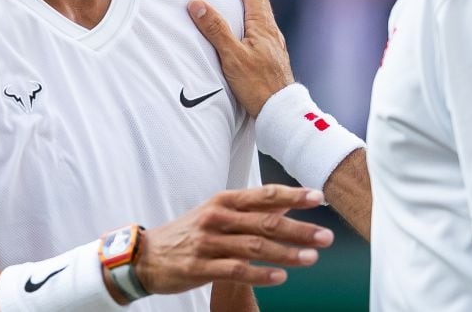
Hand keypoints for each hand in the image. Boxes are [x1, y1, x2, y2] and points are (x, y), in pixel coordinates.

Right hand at [133, 185, 332, 294]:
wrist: (146, 255)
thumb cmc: (189, 233)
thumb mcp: (216, 212)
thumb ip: (249, 209)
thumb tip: (286, 203)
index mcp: (224, 200)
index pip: (265, 195)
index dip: (293, 195)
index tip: (318, 198)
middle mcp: (218, 217)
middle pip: (266, 221)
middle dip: (300, 229)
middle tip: (326, 236)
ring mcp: (208, 242)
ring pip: (255, 246)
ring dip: (287, 253)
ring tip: (311, 258)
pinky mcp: (200, 267)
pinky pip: (236, 270)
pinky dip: (260, 274)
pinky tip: (280, 278)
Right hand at [189, 0, 294, 116]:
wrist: (281, 111)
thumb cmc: (257, 86)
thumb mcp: (231, 57)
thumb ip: (215, 29)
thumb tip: (197, 2)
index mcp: (261, 23)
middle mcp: (270, 28)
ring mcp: (272, 40)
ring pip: (258, 8)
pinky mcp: (270, 53)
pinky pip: (258, 23)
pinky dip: (244, 14)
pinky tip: (236, 26)